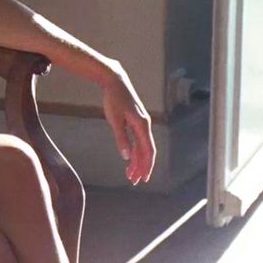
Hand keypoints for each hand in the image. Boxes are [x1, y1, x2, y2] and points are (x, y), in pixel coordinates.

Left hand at [101, 66, 155, 184]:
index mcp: (142, 126)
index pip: (148, 151)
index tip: (143, 178)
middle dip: (141, 167)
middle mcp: (144, 125)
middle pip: (146, 151)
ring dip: (137, 160)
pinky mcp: (135, 121)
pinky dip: (134, 150)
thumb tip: (127, 156)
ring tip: (130, 174)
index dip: (146, 165)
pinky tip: (129, 158)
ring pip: (141, 146)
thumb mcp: (114, 119)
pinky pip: (137, 140)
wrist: (115, 81)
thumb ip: (121, 138)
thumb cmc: (114, 99)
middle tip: (134, 181)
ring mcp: (140, 123)